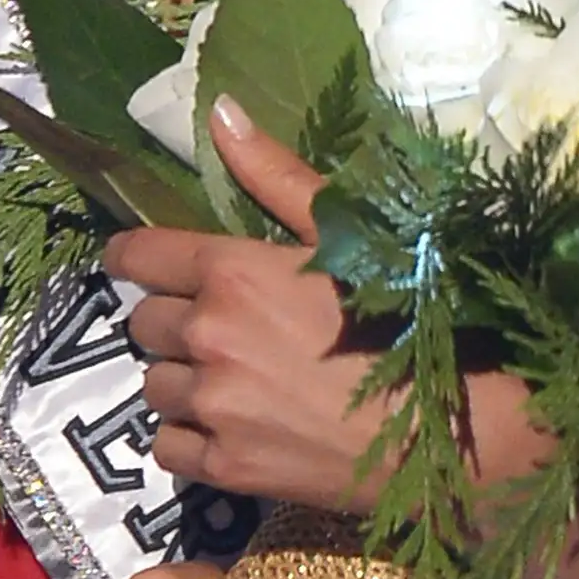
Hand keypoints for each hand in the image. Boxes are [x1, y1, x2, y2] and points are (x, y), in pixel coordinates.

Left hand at [111, 101, 390, 509]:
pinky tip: (236, 429)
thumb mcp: (345, 231)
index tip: (134, 262)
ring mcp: (212, 407)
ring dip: (183, 380)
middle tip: (220, 328)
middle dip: (173, 321)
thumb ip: (274, 173)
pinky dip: (191, 437)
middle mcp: (207, 336)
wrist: (448, 427)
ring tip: (236, 381)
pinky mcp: (222, 469)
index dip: (130, 257)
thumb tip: (218, 109)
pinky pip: (167, 447)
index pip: (140, 256)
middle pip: (143, 323)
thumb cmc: (406, 315)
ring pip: (154, 387)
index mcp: (231, 271)